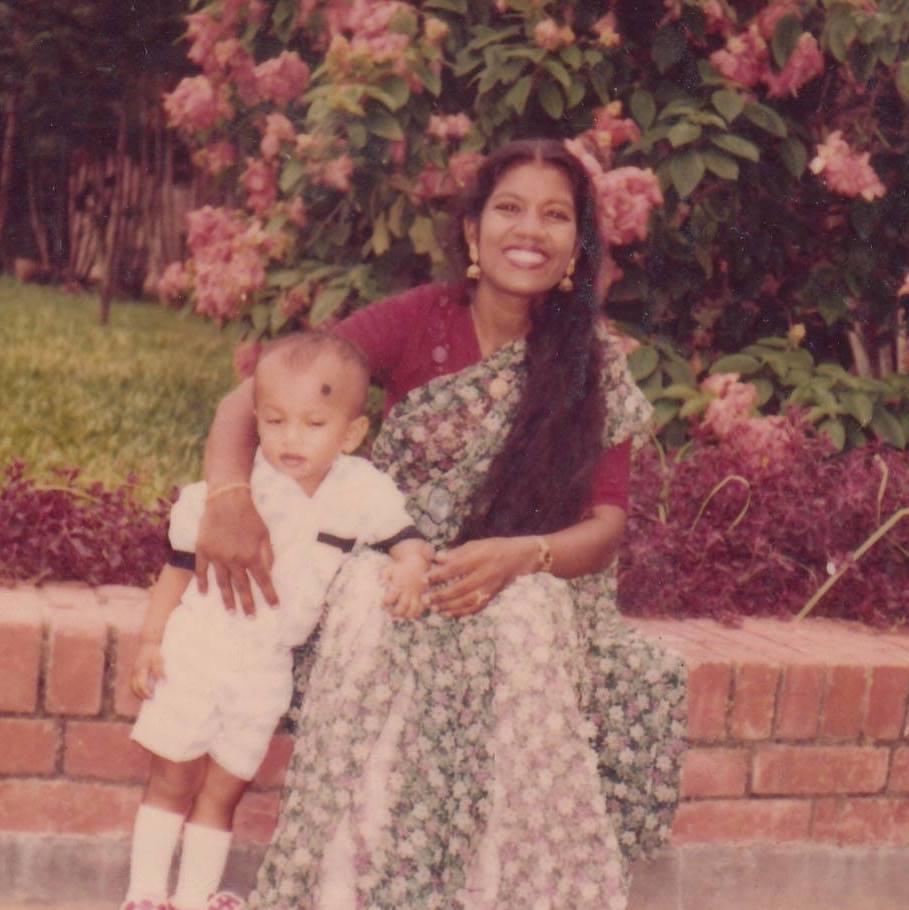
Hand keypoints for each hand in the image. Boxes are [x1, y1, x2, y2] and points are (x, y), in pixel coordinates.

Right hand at [131, 641, 165, 699]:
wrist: (148, 643)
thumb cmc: (154, 652)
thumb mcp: (159, 660)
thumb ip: (160, 671)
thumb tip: (163, 682)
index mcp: (141, 669)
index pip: (141, 685)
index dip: (145, 692)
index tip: (152, 696)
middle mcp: (135, 671)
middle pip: (135, 687)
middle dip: (141, 694)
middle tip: (150, 699)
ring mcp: (134, 670)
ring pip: (133, 685)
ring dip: (139, 692)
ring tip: (147, 696)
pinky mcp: (135, 669)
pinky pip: (134, 681)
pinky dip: (138, 687)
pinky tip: (145, 689)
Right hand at [195, 487, 275, 614]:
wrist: (227, 500)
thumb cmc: (250, 516)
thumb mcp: (265, 534)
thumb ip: (268, 554)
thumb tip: (269, 572)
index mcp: (252, 556)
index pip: (263, 580)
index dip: (269, 594)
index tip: (274, 607)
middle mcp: (234, 559)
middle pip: (242, 586)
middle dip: (248, 603)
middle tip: (250, 618)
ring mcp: (217, 556)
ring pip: (222, 583)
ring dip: (227, 599)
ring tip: (231, 612)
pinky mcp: (203, 550)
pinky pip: (201, 571)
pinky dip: (202, 583)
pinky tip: (204, 594)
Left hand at [382, 554, 429, 619]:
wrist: (416, 564)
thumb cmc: (400, 568)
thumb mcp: (389, 569)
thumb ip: (383, 575)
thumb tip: (379, 583)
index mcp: (399, 585)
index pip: (391, 596)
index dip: (386, 602)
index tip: (382, 605)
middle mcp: (407, 591)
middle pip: (403, 605)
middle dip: (396, 612)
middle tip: (391, 613)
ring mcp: (415, 594)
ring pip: (413, 608)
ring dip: (407, 615)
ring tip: (401, 616)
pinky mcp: (420, 596)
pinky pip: (421, 606)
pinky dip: (417, 613)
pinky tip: (411, 615)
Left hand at [426, 537, 537, 617]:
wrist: (520, 558)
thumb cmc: (495, 548)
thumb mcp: (477, 544)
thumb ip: (457, 553)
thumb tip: (437, 558)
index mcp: (480, 557)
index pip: (455, 568)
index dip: (438, 574)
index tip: (424, 578)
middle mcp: (486, 574)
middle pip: (460, 588)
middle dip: (441, 595)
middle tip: (426, 599)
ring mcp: (490, 587)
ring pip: (468, 601)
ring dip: (449, 607)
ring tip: (434, 608)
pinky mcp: (493, 595)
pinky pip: (476, 607)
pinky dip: (462, 612)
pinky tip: (450, 613)